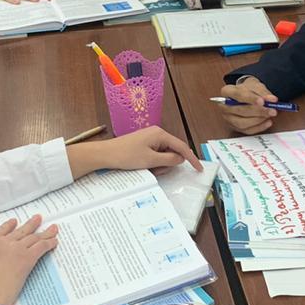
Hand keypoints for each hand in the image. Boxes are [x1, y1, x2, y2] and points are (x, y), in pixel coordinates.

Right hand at [0, 215, 58, 304]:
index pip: (1, 230)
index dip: (10, 226)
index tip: (15, 222)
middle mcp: (2, 243)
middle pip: (21, 231)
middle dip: (31, 224)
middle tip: (38, 219)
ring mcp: (15, 250)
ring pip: (34, 237)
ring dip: (45, 232)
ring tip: (52, 228)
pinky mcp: (26, 259)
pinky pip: (41, 247)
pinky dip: (49, 243)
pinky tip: (54, 242)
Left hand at [68, 126, 201, 177]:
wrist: (105, 154)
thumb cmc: (127, 156)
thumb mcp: (151, 160)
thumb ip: (169, 159)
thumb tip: (181, 158)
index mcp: (160, 134)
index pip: (182, 147)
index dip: (191, 159)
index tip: (199, 169)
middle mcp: (157, 133)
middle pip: (173, 150)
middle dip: (168, 163)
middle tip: (157, 171)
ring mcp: (150, 138)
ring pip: (164, 154)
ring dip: (160, 164)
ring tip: (147, 168)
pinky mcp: (144, 143)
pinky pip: (156, 154)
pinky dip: (154, 162)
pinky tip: (144, 166)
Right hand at [218, 76, 277, 133]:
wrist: (245, 95)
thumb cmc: (248, 90)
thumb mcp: (255, 85)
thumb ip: (263, 92)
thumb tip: (271, 100)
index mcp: (227, 91)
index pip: (238, 95)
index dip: (250, 99)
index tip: (262, 101)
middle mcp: (224, 106)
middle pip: (240, 110)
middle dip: (258, 111)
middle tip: (271, 110)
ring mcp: (228, 118)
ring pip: (242, 123)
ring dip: (258, 120)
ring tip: (269, 115)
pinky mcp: (235, 127)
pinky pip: (247, 130)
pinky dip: (259, 127)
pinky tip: (268, 122)